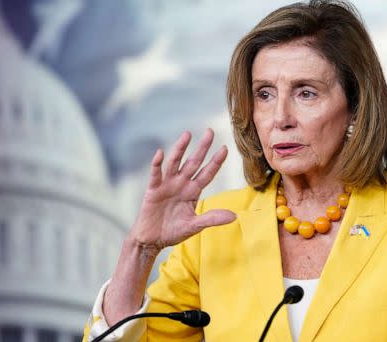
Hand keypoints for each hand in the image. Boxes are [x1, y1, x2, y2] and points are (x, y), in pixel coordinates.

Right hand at [128, 128, 236, 253]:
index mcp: (193, 191)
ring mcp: (167, 185)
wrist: (152, 240)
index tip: (225, 148)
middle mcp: (182, 184)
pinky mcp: (153, 190)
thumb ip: (212, 218)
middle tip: (210, 131)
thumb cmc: (173, 232)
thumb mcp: (195, 225)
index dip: (216, 162)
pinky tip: (160, 153)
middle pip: (194, 162)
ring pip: (175, 163)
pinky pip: (156, 174)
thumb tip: (234, 216)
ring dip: (180, 149)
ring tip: (187, 134)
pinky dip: (157, 164)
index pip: (207, 173)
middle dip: (202, 147)